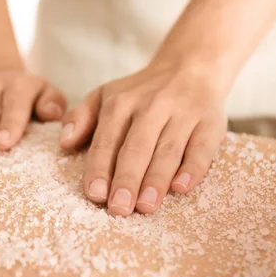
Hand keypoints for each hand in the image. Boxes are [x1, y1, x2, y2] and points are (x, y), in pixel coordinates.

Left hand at [59, 64, 227, 216]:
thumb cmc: (140, 94)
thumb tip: (64, 142)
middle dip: (127, 179)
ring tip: (146, 205)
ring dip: (156, 179)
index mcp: (121, 103)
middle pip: (136, 147)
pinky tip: (182, 187)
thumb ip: (81, 118)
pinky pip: (202, 147)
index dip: (100, 168)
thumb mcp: (104, 96)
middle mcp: (151, 107)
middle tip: (119, 208)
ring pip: (168, 150)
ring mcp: (183, 114)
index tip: (94, 194)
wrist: (191, 68)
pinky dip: (193, 168)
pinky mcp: (211, 123)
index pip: (107, 140)